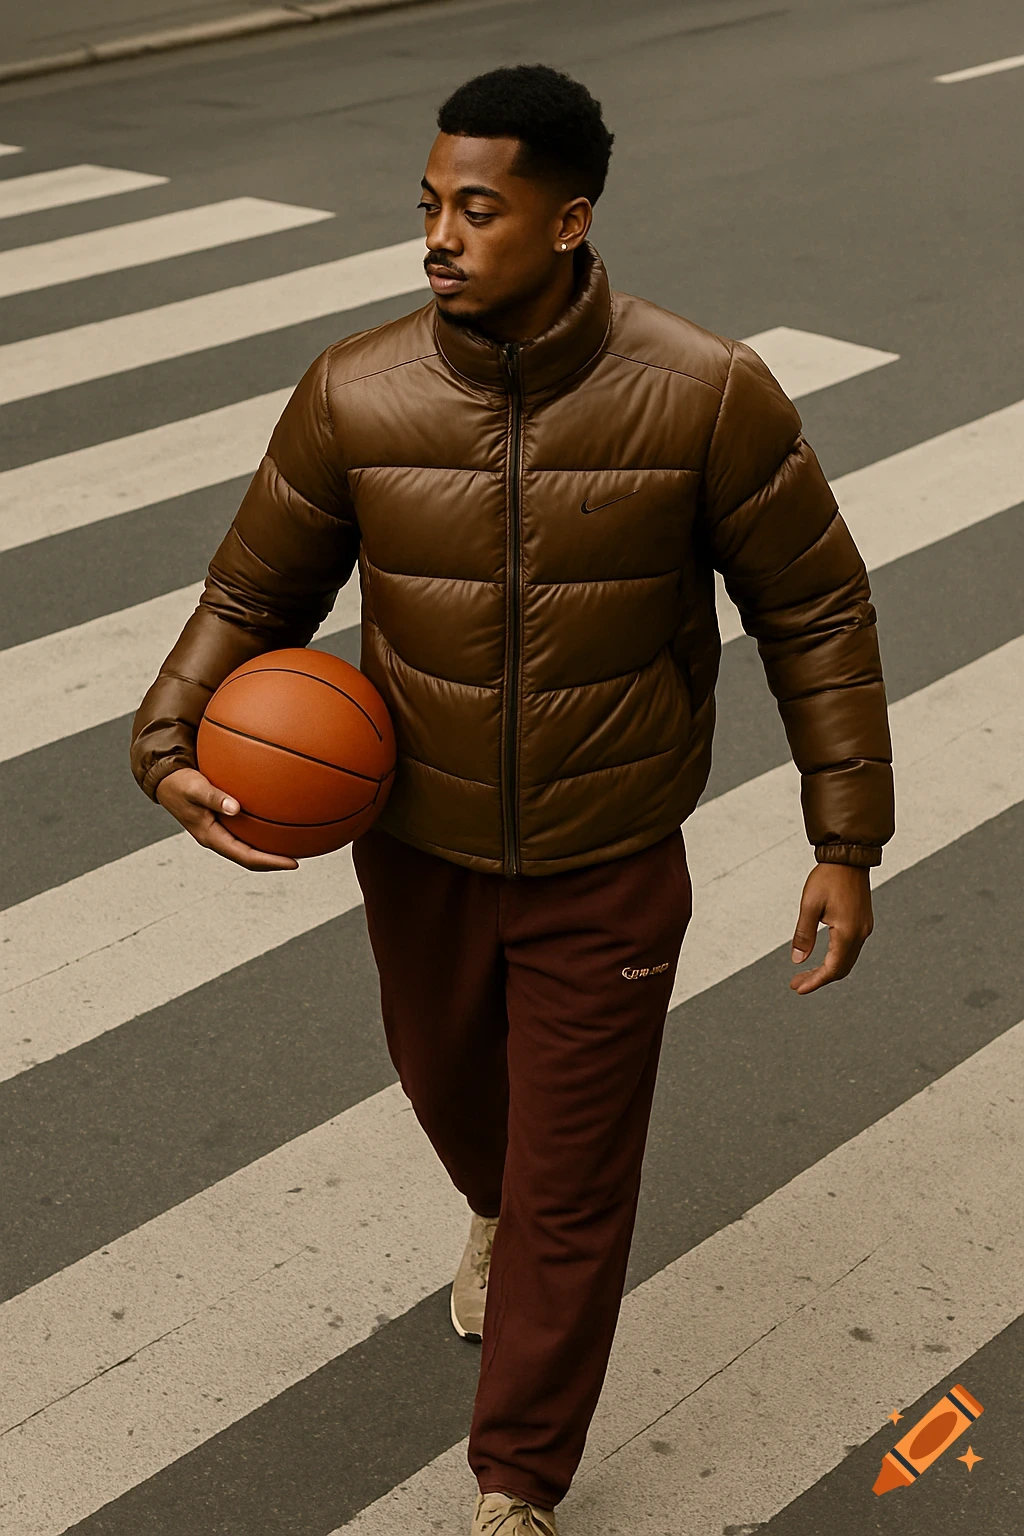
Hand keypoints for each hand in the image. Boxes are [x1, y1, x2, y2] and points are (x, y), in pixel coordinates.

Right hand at [155, 767, 297, 870]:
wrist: (165, 780)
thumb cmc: (180, 783)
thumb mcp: (195, 789)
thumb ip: (214, 798)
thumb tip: (235, 808)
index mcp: (211, 837)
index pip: (245, 857)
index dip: (270, 862)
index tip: (293, 863)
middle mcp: (217, 838)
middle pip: (250, 858)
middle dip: (274, 861)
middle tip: (299, 858)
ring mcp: (219, 831)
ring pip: (247, 847)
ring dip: (268, 849)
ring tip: (292, 845)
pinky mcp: (221, 822)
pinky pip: (245, 831)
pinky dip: (261, 832)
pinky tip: (277, 822)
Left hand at [790, 862, 872, 994]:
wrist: (849, 857)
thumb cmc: (828, 877)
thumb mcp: (809, 905)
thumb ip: (804, 934)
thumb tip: (798, 960)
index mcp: (847, 932)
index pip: (832, 968)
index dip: (815, 981)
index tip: (798, 989)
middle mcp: (859, 934)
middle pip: (841, 969)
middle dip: (819, 978)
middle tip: (797, 983)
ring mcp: (863, 928)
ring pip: (846, 960)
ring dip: (827, 969)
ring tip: (804, 973)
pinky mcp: (862, 922)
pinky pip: (850, 949)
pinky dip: (835, 958)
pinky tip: (821, 957)